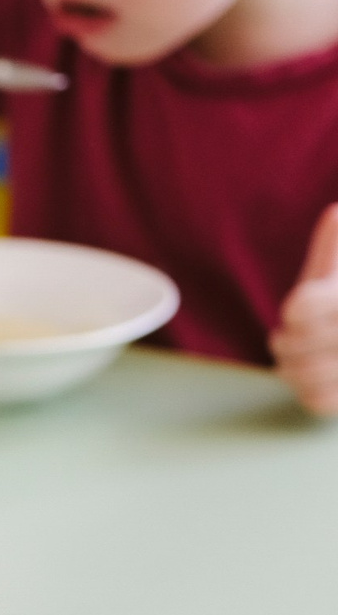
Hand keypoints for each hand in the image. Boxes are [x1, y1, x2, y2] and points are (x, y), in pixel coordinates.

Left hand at [272, 203, 337, 416]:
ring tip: (288, 359)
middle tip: (281, 340)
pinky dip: (304, 391)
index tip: (295, 309)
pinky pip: (319, 401)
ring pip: (311, 376)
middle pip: (302, 342)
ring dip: (290, 368)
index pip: (306, 309)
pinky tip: (305, 378)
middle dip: (286, 343)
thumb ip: (334, 245)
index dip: (301, 311)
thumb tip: (334, 213)